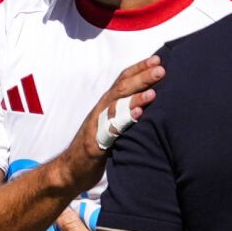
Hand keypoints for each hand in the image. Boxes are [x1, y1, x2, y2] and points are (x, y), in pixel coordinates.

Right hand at [51, 56, 162, 189]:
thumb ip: (126, 113)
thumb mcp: (112, 126)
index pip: (123, 81)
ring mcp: (96, 127)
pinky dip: (125, 120)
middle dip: (141, 77)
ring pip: (116, 106)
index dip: (139, 69)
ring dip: (135, 97)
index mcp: (107, 105)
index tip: (157, 59)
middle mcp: (101, 111)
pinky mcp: (94, 144)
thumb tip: (151, 103)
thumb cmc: (96, 148)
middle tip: (161, 69)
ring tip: (153, 92)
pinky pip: (110, 130)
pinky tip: (139, 114)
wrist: (70, 171)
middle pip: (121, 89)